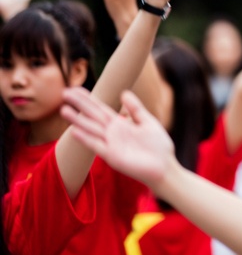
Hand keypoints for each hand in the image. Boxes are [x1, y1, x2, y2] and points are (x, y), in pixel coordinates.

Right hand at [60, 88, 175, 188]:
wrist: (165, 166)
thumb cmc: (157, 145)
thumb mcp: (147, 122)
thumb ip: (135, 108)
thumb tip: (123, 92)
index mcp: (120, 123)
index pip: (101, 108)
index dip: (88, 99)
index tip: (75, 88)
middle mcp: (112, 133)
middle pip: (92, 116)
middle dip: (79, 105)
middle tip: (64, 92)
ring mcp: (111, 144)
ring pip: (91, 129)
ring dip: (78, 120)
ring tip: (64, 110)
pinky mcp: (112, 157)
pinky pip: (96, 146)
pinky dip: (86, 139)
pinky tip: (74, 131)